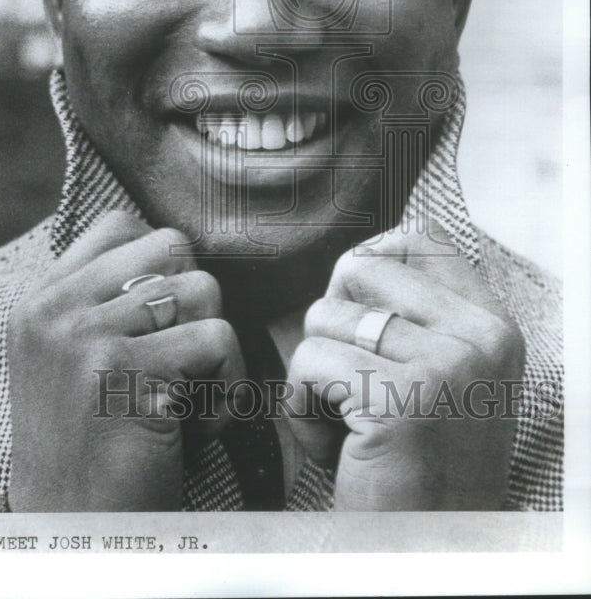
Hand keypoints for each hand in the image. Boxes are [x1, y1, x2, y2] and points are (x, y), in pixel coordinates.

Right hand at [6, 211, 242, 510]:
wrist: (68, 533)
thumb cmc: (90, 446)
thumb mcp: (73, 358)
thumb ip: (104, 299)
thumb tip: (176, 250)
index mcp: (42, 300)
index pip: (119, 225)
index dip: (161, 262)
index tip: (164, 319)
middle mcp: (55, 310)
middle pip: (171, 249)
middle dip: (195, 303)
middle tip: (179, 361)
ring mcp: (83, 338)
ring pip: (203, 291)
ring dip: (215, 352)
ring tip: (185, 400)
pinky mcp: (121, 373)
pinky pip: (218, 342)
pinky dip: (226, 392)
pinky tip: (192, 429)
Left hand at [285, 222, 524, 509]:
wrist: (426, 551)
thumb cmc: (415, 462)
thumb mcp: (439, 375)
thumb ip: (414, 314)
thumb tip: (358, 253)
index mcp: (493, 325)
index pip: (418, 241)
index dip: (365, 267)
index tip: (357, 319)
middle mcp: (481, 338)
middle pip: (358, 269)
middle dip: (330, 323)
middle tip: (348, 383)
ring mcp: (447, 367)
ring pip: (323, 316)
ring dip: (312, 375)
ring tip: (345, 425)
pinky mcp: (400, 401)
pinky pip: (309, 362)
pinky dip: (299, 408)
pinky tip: (331, 447)